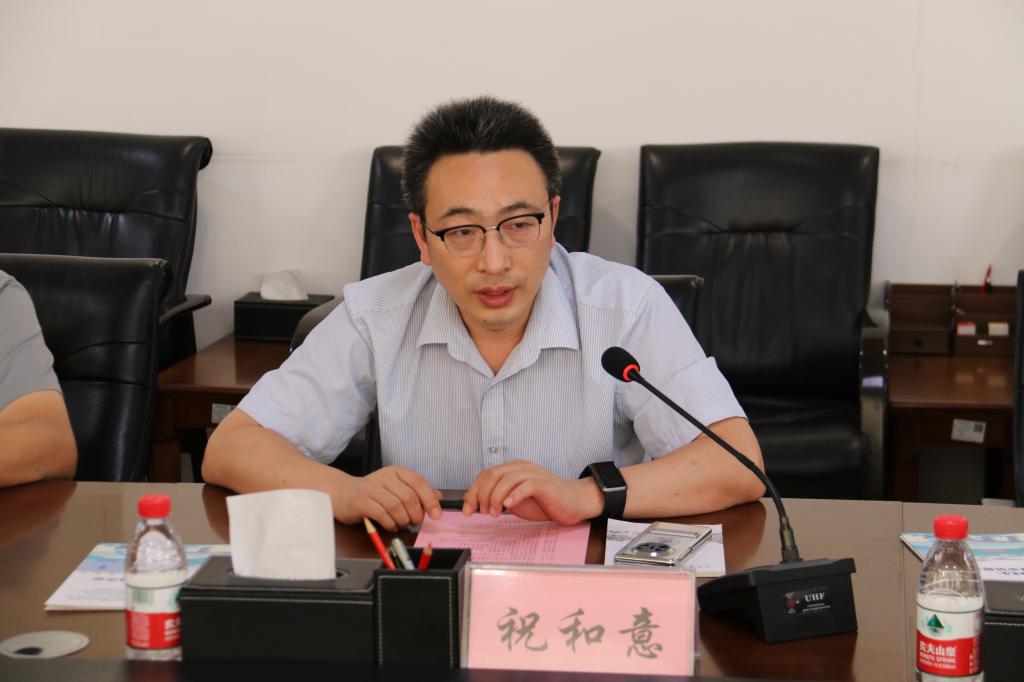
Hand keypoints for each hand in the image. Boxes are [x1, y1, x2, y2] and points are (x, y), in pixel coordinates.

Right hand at [335, 465, 441, 530]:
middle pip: (408, 496)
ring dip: (402, 520)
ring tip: (401, 524)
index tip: (436, 514)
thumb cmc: (373, 492)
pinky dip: (390, 524)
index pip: (418, 482)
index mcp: (396, 471)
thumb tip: (438, 497)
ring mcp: (371, 488)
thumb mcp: (396, 488)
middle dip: (416, 514)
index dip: (430, 499)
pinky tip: (390, 526)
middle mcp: (384, 477)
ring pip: (396, 506)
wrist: (343, 493)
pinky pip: (382, 514)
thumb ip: (416, 492)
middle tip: (415, 522)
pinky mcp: (361, 501)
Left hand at [463, 460, 602, 525]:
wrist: (573, 502)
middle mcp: (521, 468)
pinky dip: (514, 495)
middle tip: (481, 512)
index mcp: (512, 469)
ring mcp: (533, 474)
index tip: (468, 510)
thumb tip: (476, 504)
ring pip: (507, 478)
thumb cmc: (544, 502)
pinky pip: (527, 485)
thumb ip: (497, 499)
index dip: (473, 492)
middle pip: (492, 474)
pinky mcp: (544, 484)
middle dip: (481, 494)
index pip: (485, 475)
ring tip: (495, 513)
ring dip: (496, 497)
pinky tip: (508, 506)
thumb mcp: (515, 501)